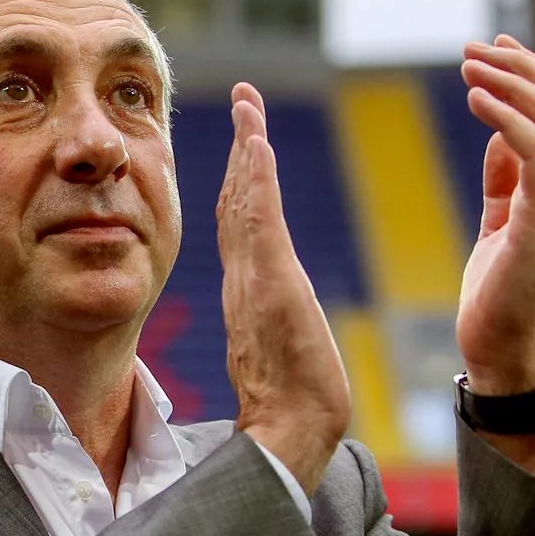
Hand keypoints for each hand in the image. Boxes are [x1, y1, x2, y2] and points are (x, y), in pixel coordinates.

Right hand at [217, 82, 350, 494]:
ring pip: (244, 200)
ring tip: (250, 104)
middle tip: (246, 99)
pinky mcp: (270, 285)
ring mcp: (253, 280)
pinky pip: (259, 219)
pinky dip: (255, 178)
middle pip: (237, 199)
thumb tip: (284, 328)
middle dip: (241, 146)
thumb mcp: (291, 355)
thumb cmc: (297, 409)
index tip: (247, 138)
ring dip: (247, 147)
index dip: (242, 178)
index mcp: (250, 293)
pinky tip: (256, 143)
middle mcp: (244, 280)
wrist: (291, 435)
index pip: (243, 222)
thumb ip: (282, 331)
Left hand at [457, 34, 534, 396]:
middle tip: (475, 47)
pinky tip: (475, 100)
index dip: (533, 74)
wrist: (502, 356)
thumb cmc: (498, 297)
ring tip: (470, 65)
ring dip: (511, 84)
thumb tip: (499, 137)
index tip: (495, 47)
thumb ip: (505, 182)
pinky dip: (507, 118)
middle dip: (521, 67)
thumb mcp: (500, 224)